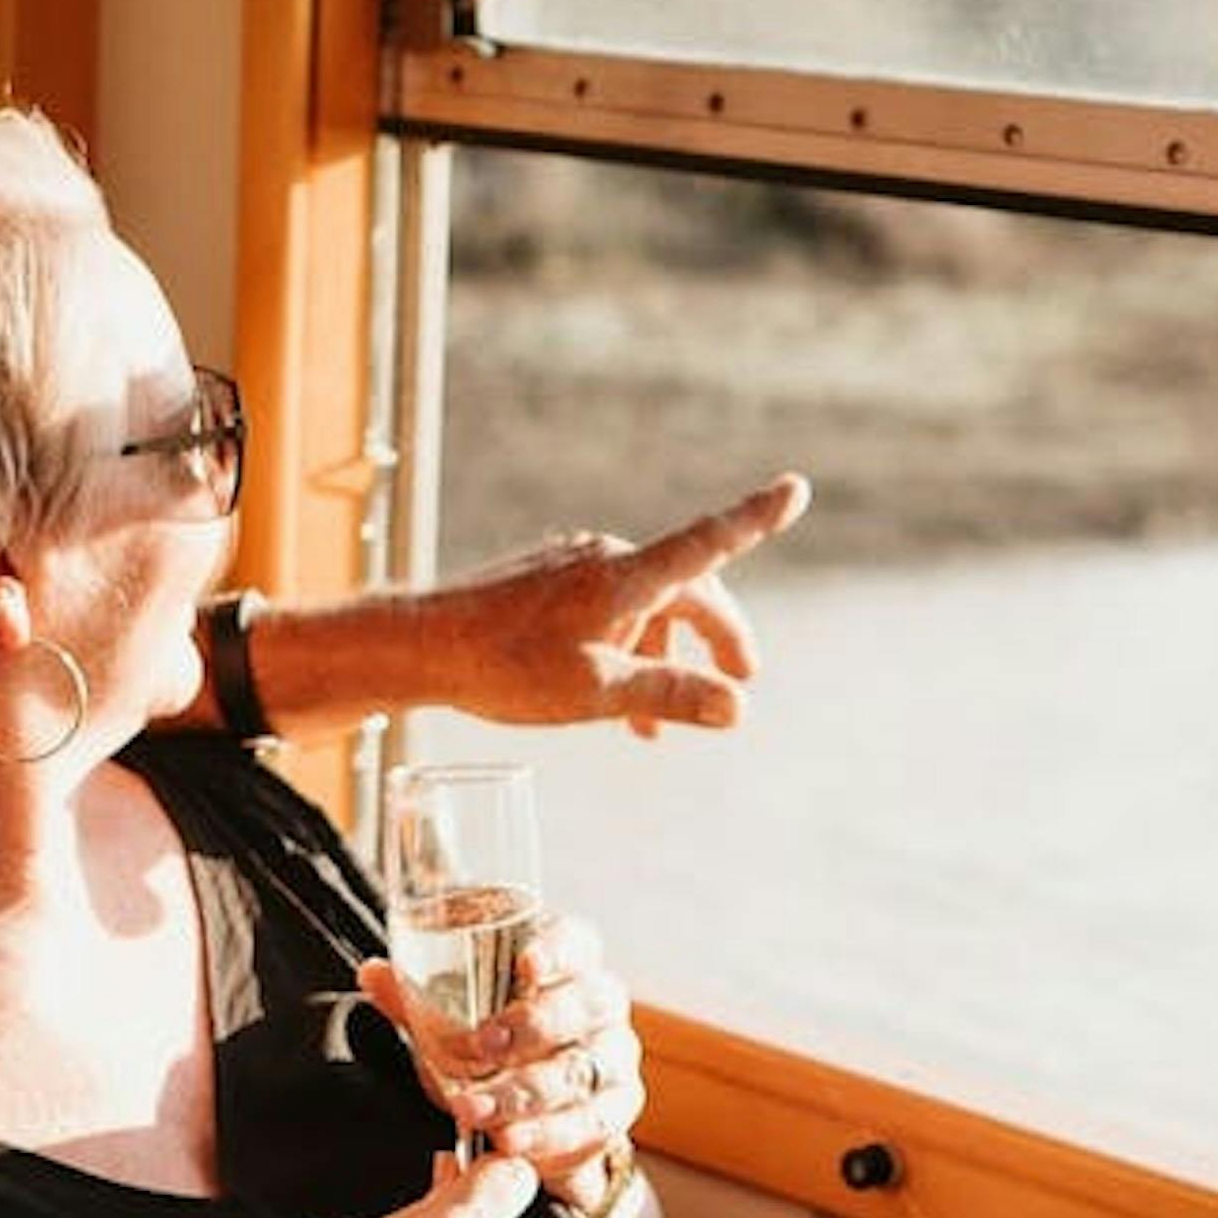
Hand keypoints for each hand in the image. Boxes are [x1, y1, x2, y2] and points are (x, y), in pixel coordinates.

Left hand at [364, 915, 642, 1217]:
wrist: (537, 1116)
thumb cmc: (495, 1046)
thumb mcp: (454, 1019)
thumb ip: (417, 998)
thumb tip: (373, 973)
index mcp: (568, 964)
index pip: (576, 942)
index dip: (556, 949)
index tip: (526, 963)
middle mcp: (600, 1005)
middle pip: (587, 1004)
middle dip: (533, 1026)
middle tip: (483, 1045)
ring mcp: (613, 1060)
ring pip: (580, 1071)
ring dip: (523, 1092)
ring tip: (473, 1109)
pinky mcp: (613, 1112)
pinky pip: (588, 1123)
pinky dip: (545, 1135)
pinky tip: (509, 1141)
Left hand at [396, 473, 808, 737]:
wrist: (419, 647)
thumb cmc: (505, 668)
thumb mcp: (597, 692)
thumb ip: (670, 696)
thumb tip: (738, 708)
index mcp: (627, 576)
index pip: (710, 542)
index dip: (758, 519)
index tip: (798, 489)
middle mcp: (606, 559)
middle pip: (685, 589)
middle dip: (716, 637)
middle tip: (741, 680)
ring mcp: (574, 567)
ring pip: (643, 607)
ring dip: (662, 658)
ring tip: (659, 728)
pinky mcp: (547, 581)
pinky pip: (607, 611)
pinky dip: (625, 650)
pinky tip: (612, 702)